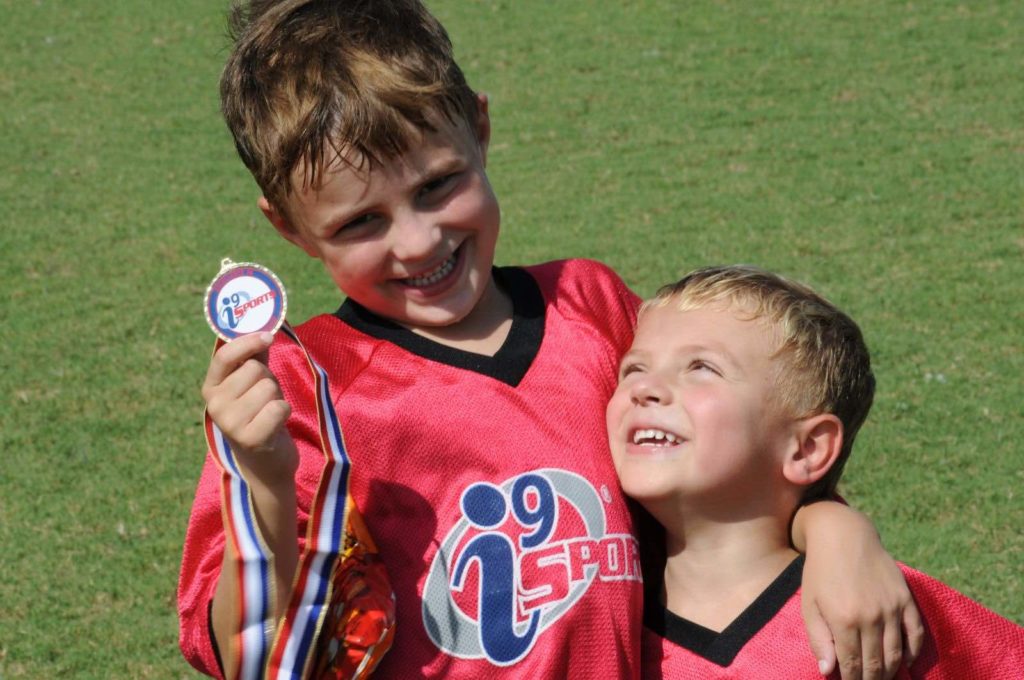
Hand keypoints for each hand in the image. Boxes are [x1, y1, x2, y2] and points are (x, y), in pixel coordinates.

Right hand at [201, 331, 296, 482]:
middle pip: (256, 370)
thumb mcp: (253, 384)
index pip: (224, 356)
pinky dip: (284, 412)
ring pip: (269, 387)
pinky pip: (279, 407)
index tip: (268, 336)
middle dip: (269, 379)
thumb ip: (255, 356)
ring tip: (269, 412)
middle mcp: (215, 404)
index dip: (247, 342)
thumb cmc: (260, 414)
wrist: (265, 461)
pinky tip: (276, 425)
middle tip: (266, 398)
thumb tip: (265, 325)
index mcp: (211, 387)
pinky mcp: (250, 438)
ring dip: (277, 397)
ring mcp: (230, 423)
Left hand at [796, 503, 924, 678]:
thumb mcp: (809, 604)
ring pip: (896, 654)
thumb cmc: (820, 571)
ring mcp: (891, 608)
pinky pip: (915, 634)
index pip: (852, 665)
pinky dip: (913, 653)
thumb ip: (818, 639)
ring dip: (890, 673)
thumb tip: (828, 671)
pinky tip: (906, 664)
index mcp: (844, 620)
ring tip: (882, 679)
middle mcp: (871, 617)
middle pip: (876, 664)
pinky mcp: (905, 599)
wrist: (843, 536)